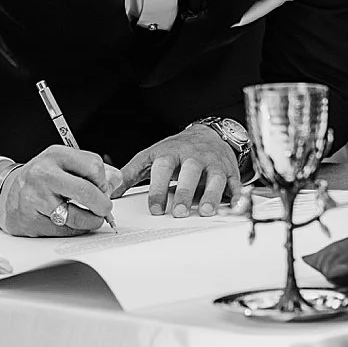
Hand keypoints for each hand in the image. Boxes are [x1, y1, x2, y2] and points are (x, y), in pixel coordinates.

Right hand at [0, 147, 114, 236]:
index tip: (103, 188)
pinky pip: (65, 230)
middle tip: (105, 208)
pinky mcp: (32, 220)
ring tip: (92, 218)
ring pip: (77, 216)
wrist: (8, 193)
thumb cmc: (41, 179)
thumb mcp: (64, 164)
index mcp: (55, 155)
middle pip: (86, 192)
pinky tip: (75, 223)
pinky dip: (76, 230)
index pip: (93, 166)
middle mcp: (44, 174)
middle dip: (102, 204)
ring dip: (92, 221)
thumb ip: (92, 170)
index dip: (103, 181)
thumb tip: (115, 180)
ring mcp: (36, 198)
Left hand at [113, 125, 241, 217]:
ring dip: (211, 195)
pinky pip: (235, 183)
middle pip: (190, 171)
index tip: (155, 208)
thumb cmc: (178, 149)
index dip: (158, 188)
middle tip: (178, 212)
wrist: (209, 134)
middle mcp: (194, 156)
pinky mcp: (230, 171)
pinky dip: (236, 195)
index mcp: (172, 152)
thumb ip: (133, 173)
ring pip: (214, 177)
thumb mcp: (153, 156)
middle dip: (184, 192)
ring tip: (205, 211)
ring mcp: (213, 163)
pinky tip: (233, 206)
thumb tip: (111, 190)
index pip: (163, 168)